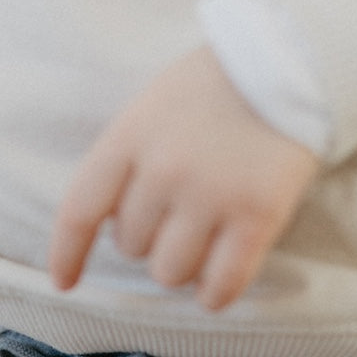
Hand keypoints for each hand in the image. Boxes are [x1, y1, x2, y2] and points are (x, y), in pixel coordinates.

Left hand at [48, 46, 321, 311]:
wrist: (291, 61)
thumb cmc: (214, 90)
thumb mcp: (152, 108)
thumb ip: (127, 161)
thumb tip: (108, 226)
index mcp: (129, 137)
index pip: (80, 211)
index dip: (67, 254)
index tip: (65, 283)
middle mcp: (164, 170)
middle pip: (132, 247)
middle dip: (150, 240)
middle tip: (180, 214)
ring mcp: (211, 194)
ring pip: (170, 272)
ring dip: (183, 267)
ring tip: (204, 240)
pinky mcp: (257, 216)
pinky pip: (221, 284)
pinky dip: (214, 295)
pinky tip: (217, 288)